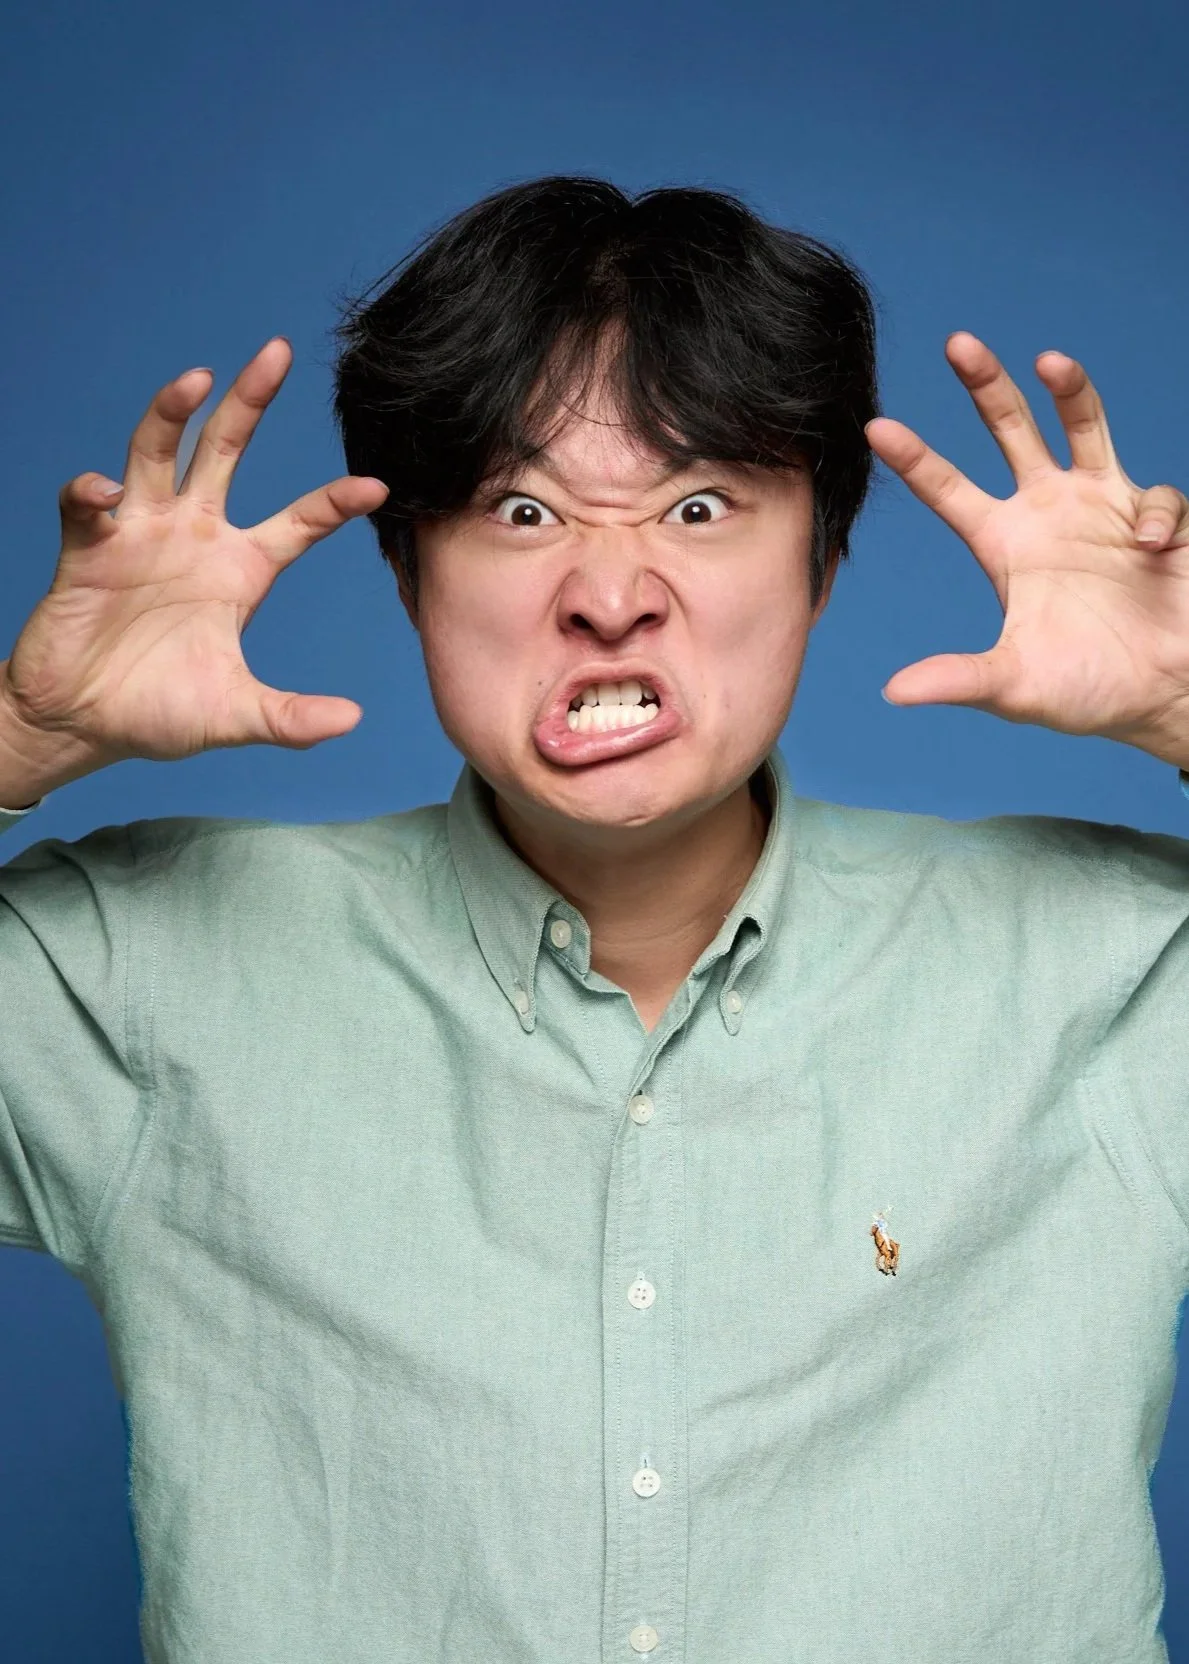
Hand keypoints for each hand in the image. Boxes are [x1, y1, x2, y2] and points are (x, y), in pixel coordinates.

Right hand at [1, 338, 387, 772]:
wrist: (81, 723)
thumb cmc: (160, 713)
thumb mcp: (236, 716)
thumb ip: (290, 720)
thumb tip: (352, 721)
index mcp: (242, 570)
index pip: (300, 522)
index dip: (335, 502)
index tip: (376, 486)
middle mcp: (195, 536)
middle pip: (226, 450)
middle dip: (249, 402)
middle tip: (277, 352)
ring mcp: (140, 534)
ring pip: (156, 453)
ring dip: (170, 414)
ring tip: (194, 380)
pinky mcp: (88, 549)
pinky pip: (87, 507)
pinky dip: (91, 492)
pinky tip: (100, 491)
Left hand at [866, 333, 1188, 769]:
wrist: (1164, 692)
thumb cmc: (1087, 690)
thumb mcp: (1015, 686)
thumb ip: (961, 680)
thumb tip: (893, 693)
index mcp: (1003, 545)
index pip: (948, 490)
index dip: (916, 458)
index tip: (876, 426)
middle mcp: (1047, 511)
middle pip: (1010, 430)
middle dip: (987, 385)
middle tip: (957, 342)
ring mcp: (1102, 504)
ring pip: (1082, 424)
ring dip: (1070, 390)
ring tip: (1052, 363)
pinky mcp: (1154, 514)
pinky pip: (1153, 495)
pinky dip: (1152, 516)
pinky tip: (1149, 553)